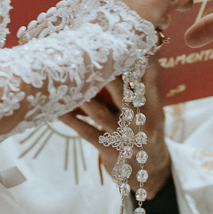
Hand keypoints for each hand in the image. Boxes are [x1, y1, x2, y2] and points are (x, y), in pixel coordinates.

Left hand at [58, 63, 171, 197]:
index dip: (141, 58)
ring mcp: (125, 138)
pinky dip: (72, 120)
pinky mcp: (109, 152)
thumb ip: (140, 88)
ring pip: (101, 113)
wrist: (150, 174)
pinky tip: (58, 110)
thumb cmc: (146, 133)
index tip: (129, 39)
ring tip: (69, 80)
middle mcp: (142, 121)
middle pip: (124, 93)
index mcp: (155, 107)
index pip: (150, 78)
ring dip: (84, 96)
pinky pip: (87, 132)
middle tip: (92, 54)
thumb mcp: (152, 112)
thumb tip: (126, 54)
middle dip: (109, 73)